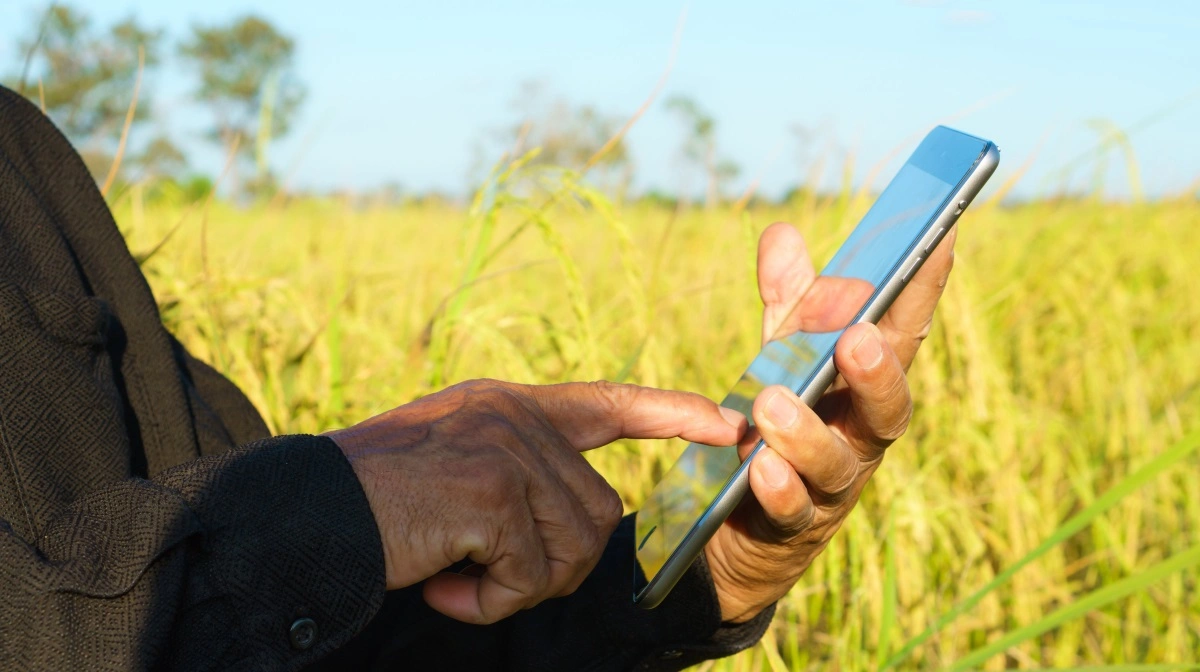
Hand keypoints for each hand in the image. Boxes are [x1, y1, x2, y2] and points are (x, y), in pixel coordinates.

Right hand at [326, 378, 744, 624]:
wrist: (303, 513)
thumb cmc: (371, 501)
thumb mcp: (453, 466)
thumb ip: (514, 474)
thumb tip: (578, 526)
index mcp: (508, 406)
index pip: (607, 403)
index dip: (669, 415)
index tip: (723, 425)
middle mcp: (512, 417)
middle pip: (595, 513)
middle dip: (551, 563)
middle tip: (481, 571)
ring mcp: (504, 451)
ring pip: (571, 550)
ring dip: (517, 586)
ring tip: (454, 575)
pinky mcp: (490, 495)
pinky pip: (529, 576)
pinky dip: (488, 602)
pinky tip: (440, 585)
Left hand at [703, 222, 956, 622]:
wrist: (738, 521)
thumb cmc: (779, 423)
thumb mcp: (779, 356)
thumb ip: (785, 302)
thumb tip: (781, 232)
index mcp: (866, 385)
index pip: (902, 333)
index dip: (924, 288)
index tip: (940, 236)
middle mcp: (862, 434)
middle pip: (890, 407)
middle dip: (879, 372)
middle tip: (857, 339)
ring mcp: (832, 484)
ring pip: (836, 462)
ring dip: (808, 432)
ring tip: (773, 403)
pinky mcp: (793, 525)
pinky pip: (793, 511)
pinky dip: (780, 489)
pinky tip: (761, 469)